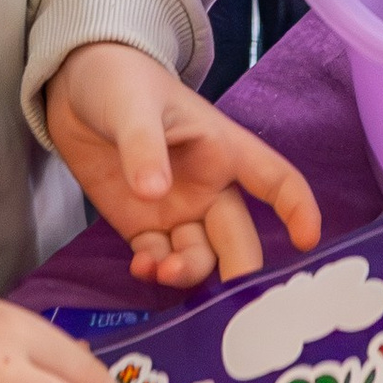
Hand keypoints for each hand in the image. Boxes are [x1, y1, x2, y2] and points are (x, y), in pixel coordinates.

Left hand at [44, 43, 322, 289]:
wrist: (74, 88)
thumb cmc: (121, 80)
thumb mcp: (134, 105)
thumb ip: (143, 146)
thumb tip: (153, 193)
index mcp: (223, 150)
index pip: (275, 181)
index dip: (297, 208)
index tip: (308, 242)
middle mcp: (209, 188)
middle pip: (238, 238)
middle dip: (240, 270)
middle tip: (230, 302)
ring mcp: (176, 210)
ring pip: (200, 256)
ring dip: (190, 272)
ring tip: (163, 271)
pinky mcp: (142, 226)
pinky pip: (159, 260)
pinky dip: (155, 272)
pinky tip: (141, 268)